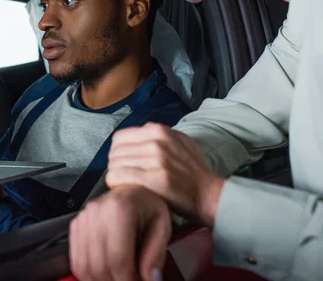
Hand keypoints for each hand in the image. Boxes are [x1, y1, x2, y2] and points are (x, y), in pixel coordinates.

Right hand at [69, 186, 170, 280]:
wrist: (132, 192)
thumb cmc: (147, 206)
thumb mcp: (162, 226)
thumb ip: (156, 254)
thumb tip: (151, 279)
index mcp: (120, 209)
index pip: (118, 258)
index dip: (127, 280)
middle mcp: (97, 211)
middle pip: (99, 264)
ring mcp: (84, 218)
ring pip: (84, 265)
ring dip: (100, 280)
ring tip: (117, 279)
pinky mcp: (76, 226)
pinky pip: (76, 259)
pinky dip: (88, 274)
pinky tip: (103, 275)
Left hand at [106, 123, 223, 226]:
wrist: (208, 193)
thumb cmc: (192, 169)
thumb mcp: (179, 140)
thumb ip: (159, 133)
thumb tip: (140, 130)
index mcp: (159, 131)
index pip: (119, 137)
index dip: (116, 151)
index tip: (121, 161)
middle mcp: (156, 142)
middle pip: (115, 152)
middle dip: (114, 164)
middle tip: (120, 175)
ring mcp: (155, 161)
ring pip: (115, 164)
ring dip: (114, 175)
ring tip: (122, 182)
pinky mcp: (154, 179)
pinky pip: (119, 177)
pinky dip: (115, 182)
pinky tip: (121, 187)